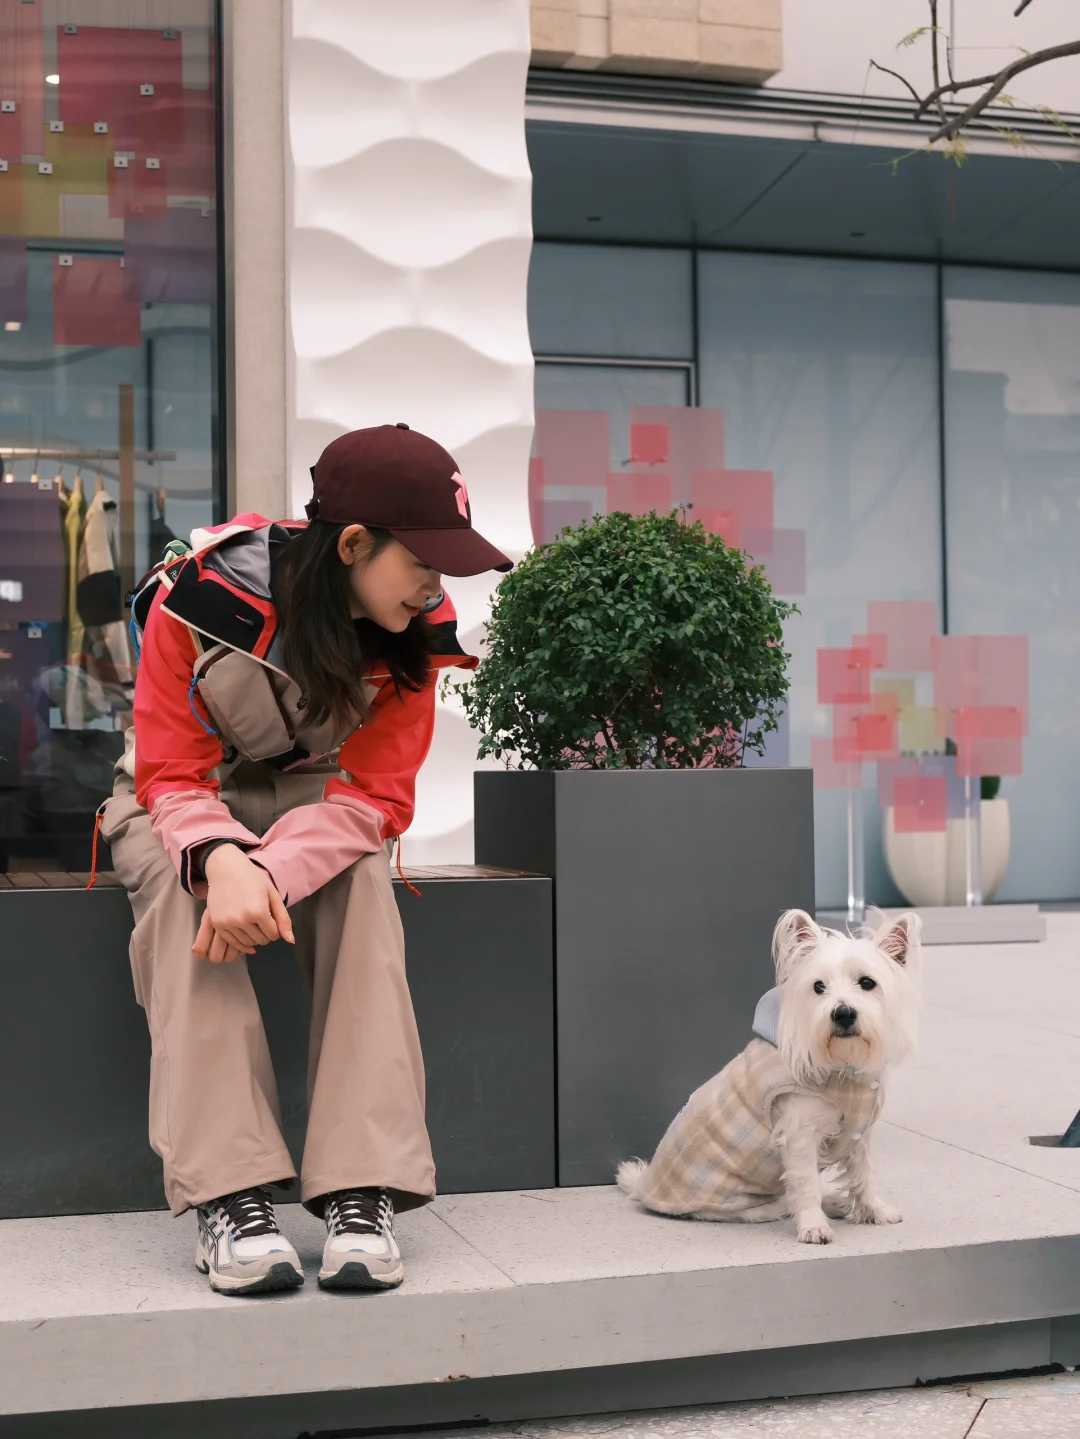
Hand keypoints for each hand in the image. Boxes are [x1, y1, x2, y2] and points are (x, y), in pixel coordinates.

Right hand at [192, 845, 293, 964]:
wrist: (226, 869)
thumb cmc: (253, 879)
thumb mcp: (272, 894)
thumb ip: (283, 918)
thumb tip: (291, 941)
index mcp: (259, 911)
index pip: (274, 934)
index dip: (276, 929)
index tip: (272, 919)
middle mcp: (242, 920)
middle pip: (261, 940)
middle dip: (266, 933)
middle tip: (263, 920)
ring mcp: (227, 923)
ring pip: (248, 943)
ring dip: (254, 937)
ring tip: (253, 923)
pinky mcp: (217, 924)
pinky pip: (233, 942)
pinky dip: (241, 941)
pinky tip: (244, 931)